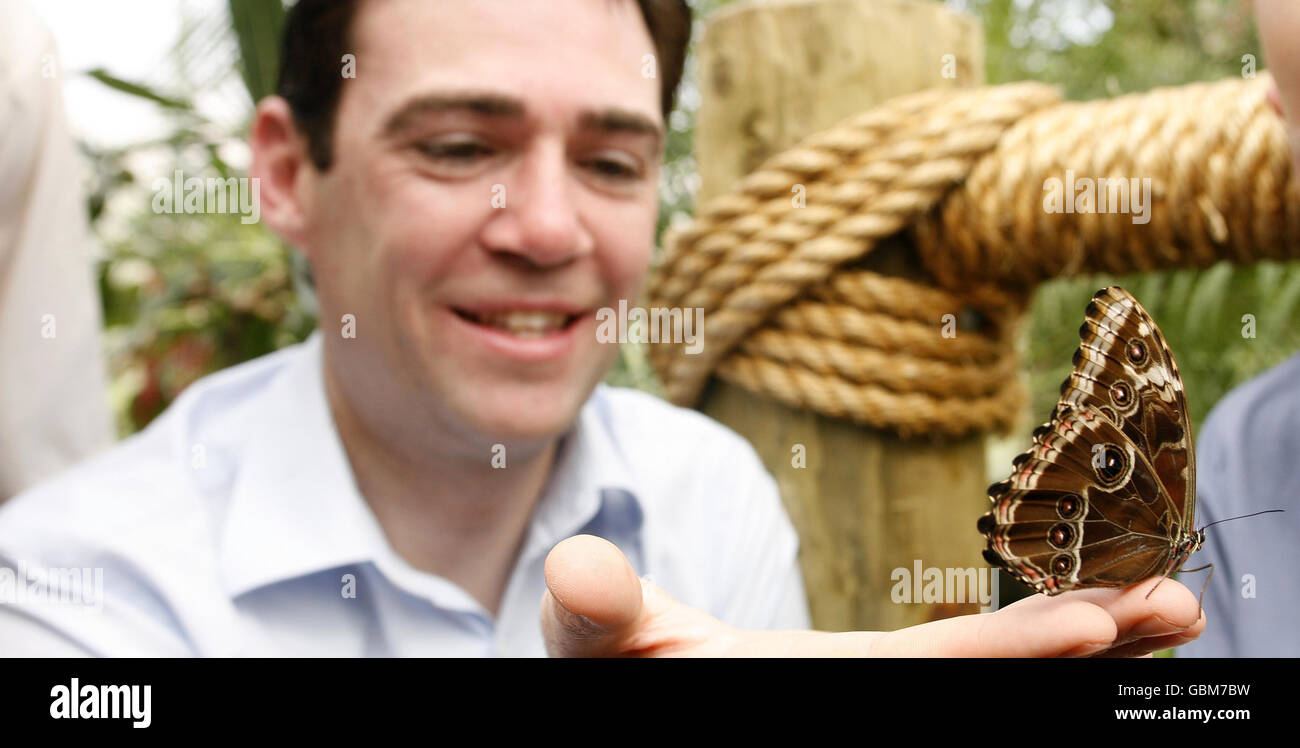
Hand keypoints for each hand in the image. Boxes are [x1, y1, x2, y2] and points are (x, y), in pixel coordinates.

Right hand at [540, 535, 1204, 656]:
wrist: (631, 678)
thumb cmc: (618, 669)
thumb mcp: (600, 647)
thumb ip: (596, 615)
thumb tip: (578, 571)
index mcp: (812, 689)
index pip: (923, 677)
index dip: (1007, 654)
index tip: (1095, 624)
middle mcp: (862, 697)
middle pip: (990, 682)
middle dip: (1085, 652)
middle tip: (1178, 609)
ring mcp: (880, 690)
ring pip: (999, 672)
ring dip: (1087, 646)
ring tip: (1164, 610)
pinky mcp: (886, 675)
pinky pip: (979, 657)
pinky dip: (1042, 637)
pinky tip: (1094, 614)